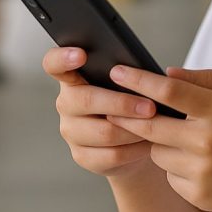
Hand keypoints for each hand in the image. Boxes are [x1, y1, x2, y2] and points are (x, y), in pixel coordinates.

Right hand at [41, 47, 158, 177]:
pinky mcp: (82, 156)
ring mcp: (71, 131)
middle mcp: (67, 103)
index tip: (82, 55)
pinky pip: (111, 154)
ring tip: (157, 124)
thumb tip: (148, 74)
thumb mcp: (129, 82)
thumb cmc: (132, 100)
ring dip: (134, 129)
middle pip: (86, 100)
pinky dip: (135, 149)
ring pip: (104, 131)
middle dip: (122, 103)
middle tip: (151, 107)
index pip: (54, 64)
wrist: (134, 140)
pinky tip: (149, 143)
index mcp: (74, 77)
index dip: (63, 58)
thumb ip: (129, 73)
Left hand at [108, 66, 211, 211]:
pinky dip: (175, 167)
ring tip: (186, 140)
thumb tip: (168, 73)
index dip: (139, 80)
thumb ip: (208, 79)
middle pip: (150, 123)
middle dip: (130, 115)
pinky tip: (198, 164)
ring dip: (160, 143)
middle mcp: (207, 140)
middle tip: (119, 108)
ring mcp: (201, 170)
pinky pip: (168, 175)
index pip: (169, 90)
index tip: (118, 71)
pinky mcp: (197, 193)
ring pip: (155, 151)